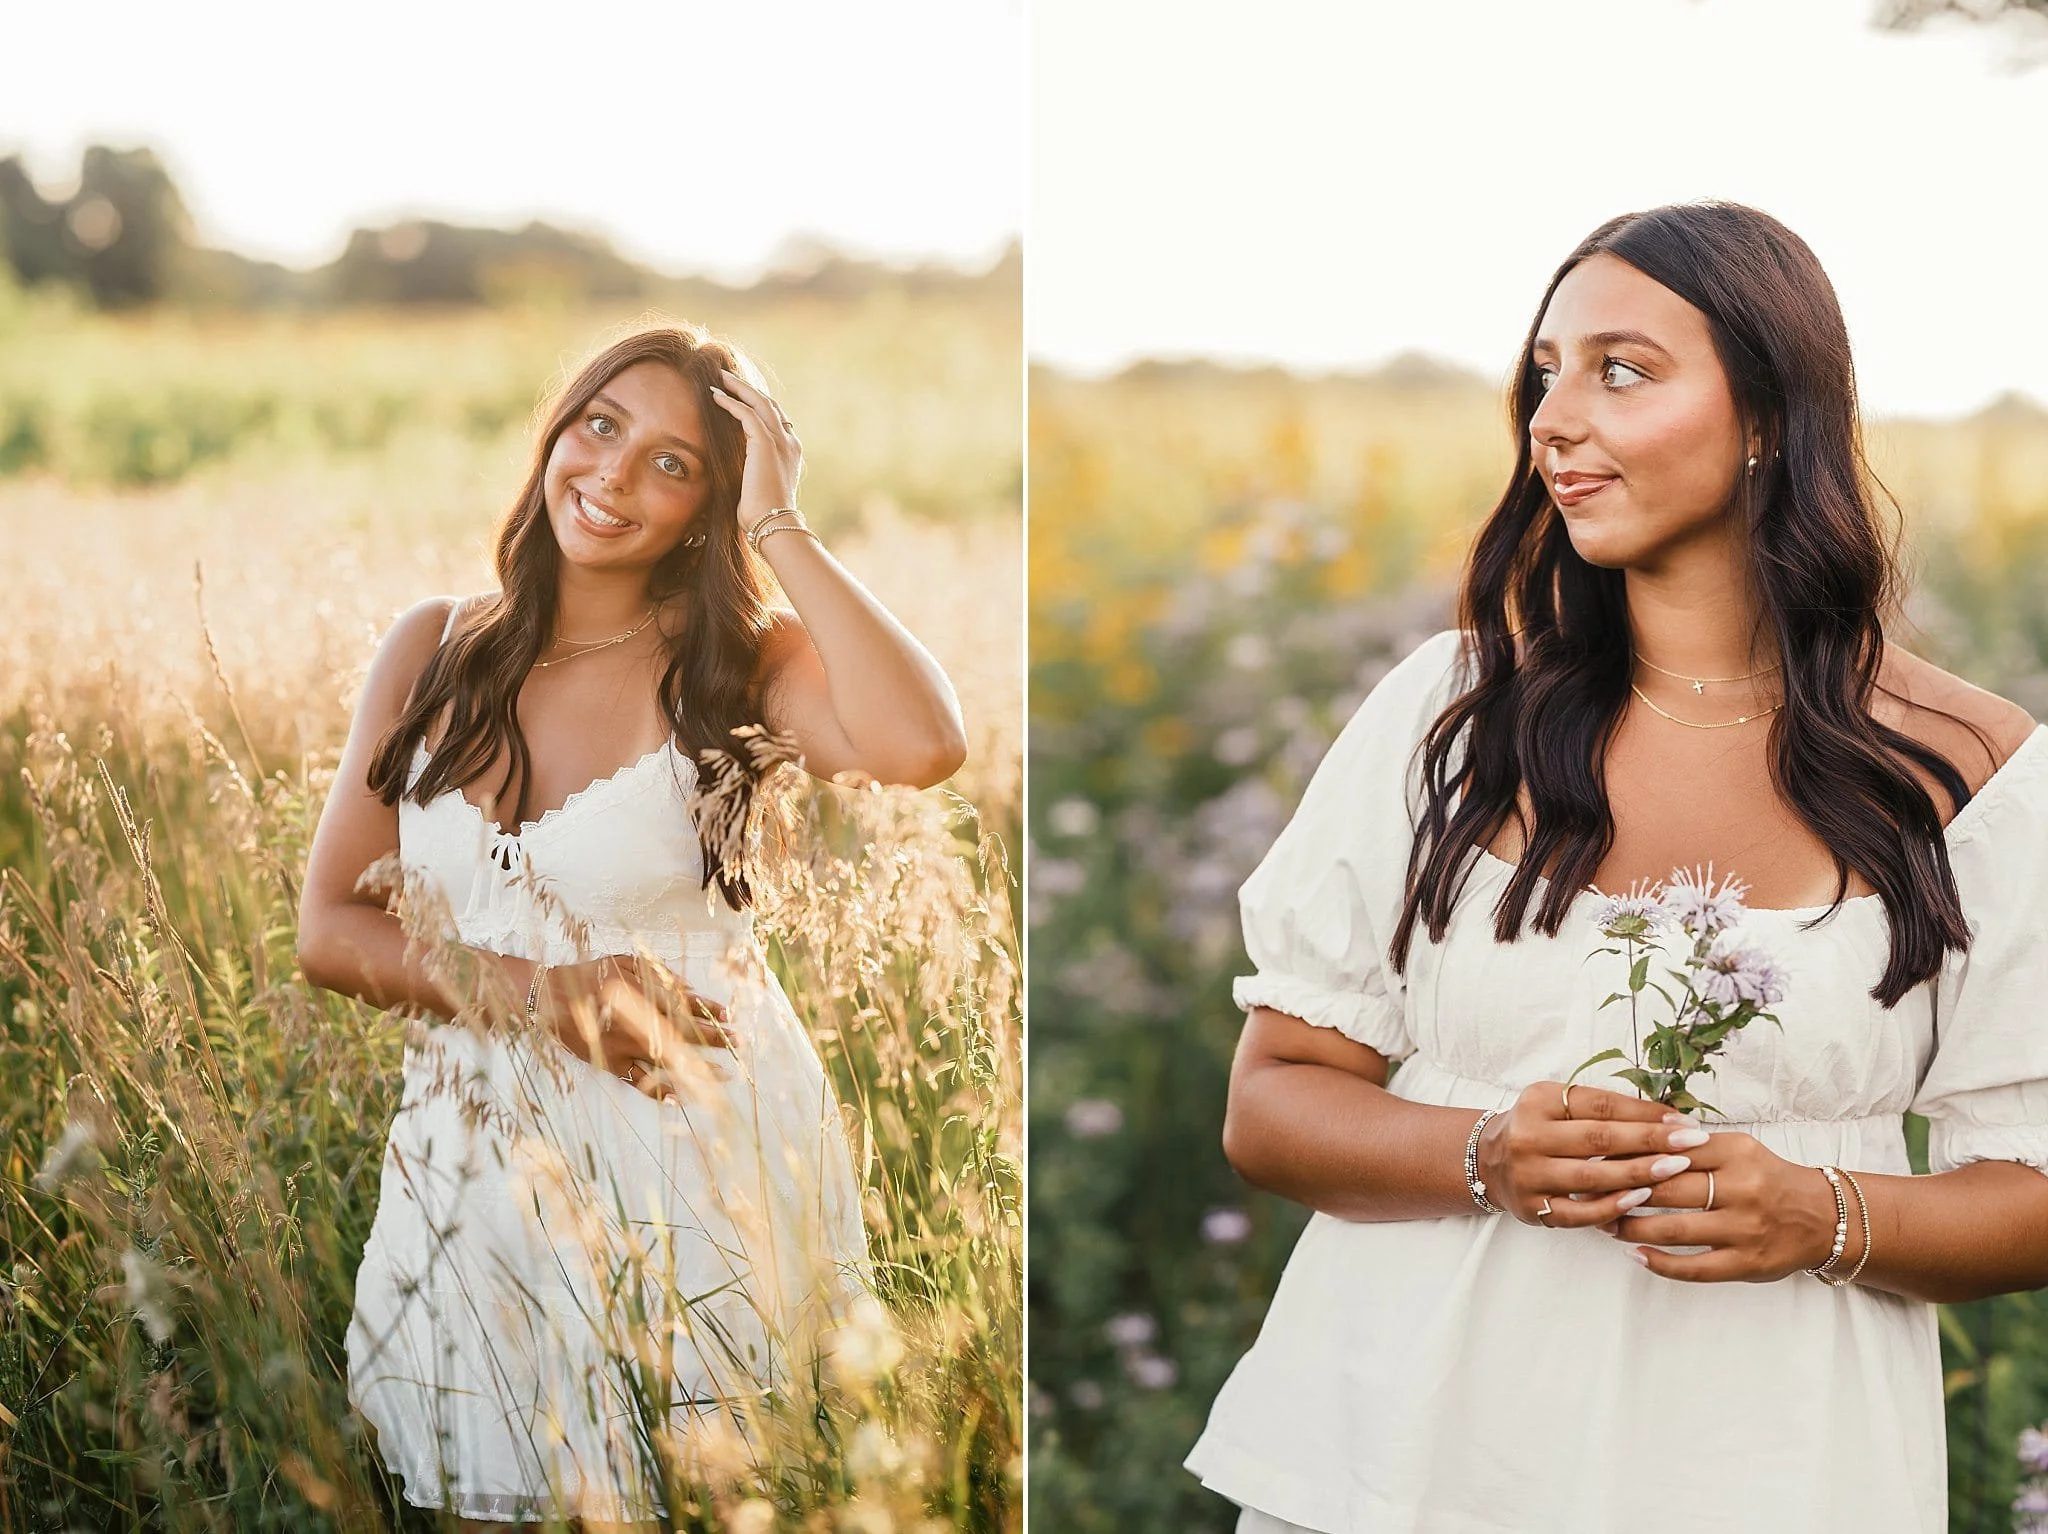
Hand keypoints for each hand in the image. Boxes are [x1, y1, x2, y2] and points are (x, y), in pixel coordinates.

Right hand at [542, 955, 732, 1104]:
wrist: (549, 998)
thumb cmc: (588, 976)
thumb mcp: (623, 962)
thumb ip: (657, 973)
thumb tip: (687, 987)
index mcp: (643, 996)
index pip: (684, 1004)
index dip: (708, 1010)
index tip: (729, 1014)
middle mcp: (638, 1023)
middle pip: (684, 1034)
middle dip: (714, 1039)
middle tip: (739, 1044)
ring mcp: (626, 1047)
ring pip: (668, 1061)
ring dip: (698, 1068)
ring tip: (724, 1075)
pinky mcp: (611, 1063)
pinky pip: (637, 1081)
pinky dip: (658, 1091)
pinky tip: (680, 1098)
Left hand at [707, 367, 802, 532]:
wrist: (773, 523)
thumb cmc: (763, 516)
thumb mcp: (758, 488)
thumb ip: (751, 473)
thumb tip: (733, 474)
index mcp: (790, 452)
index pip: (776, 420)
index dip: (758, 405)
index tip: (740, 396)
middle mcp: (789, 442)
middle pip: (769, 405)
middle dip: (748, 389)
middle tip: (728, 377)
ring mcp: (780, 441)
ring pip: (759, 402)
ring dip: (739, 387)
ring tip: (720, 377)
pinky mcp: (766, 443)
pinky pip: (746, 413)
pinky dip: (731, 402)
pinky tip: (715, 396)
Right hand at [1476, 1080, 1706, 1230]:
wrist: (1488, 1161)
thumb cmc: (1539, 1129)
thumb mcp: (1558, 1105)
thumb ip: (1601, 1109)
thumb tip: (1666, 1115)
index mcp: (1538, 1101)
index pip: (1599, 1105)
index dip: (1643, 1112)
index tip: (1682, 1120)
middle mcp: (1528, 1136)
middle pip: (1599, 1138)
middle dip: (1651, 1140)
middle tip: (1693, 1142)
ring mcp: (1528, 1175)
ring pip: (1592, 1176)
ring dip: (1639, 1173)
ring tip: (1677, 1168)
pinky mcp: (1532, 1208)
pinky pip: (1579, 1212)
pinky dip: (1612, 1206)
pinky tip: (1640, 1199)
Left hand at [1596, 1130, 1848, 1282]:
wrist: (1823, 1217)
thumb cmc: (1767, 1178)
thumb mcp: (1737, 1149)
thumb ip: (1693, 1146)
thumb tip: (1631, 1137)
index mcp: (1736, 1153)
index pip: (1670, 1150)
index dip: (1628, 1154)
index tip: (1594, 1157)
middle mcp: (1742, 1189)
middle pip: (1666, 1188)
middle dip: (1621, 1191)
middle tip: (1587, 1192)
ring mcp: (1745, 1230)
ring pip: (1673, 1229)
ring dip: (1631, 1227)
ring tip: (1605, 1223)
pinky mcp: (1747, 1264)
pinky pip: (1694, 1267)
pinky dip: (1660, 1262)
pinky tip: (1635, 1255)